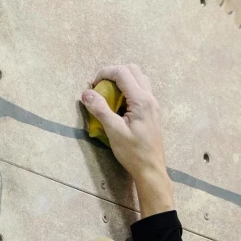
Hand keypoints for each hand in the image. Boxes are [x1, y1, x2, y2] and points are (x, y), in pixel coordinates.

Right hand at [78, 60, 175, 220]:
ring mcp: (153, 105)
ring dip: (123, 80)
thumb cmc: (133, 153)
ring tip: (110, 94)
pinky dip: (129, 90)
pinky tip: (120, 105)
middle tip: (102, 86)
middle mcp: (150, 98)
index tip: (94, 85)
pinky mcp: (152, 112)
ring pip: (139, 79)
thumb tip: (86, 93)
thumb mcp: (114, 131)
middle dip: (114, 73)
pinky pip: (142, 91)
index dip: (105, 73)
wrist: (151, 170)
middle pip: (133, 70)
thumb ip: (100, 109)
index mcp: (141, 101)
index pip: (123, 72)